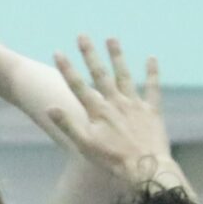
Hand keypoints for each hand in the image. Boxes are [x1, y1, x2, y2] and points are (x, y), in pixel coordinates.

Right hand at [45, 37, 176, 185]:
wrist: (145, 167)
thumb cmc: (112, 160)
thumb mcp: (84, 145)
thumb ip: (68, 125)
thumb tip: (50, 109)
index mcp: (98, 111)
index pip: (78, 86)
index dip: (67, 69)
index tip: (58, 52)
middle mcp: (115, 102)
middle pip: (100, 74)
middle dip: (90, 54)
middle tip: (82, 36)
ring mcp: (134, 104)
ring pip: (124, 75)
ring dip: (117, 56)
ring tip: (111, 39)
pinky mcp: (151, 110)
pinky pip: (152, 88)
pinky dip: (152, 73)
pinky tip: (151, 58)